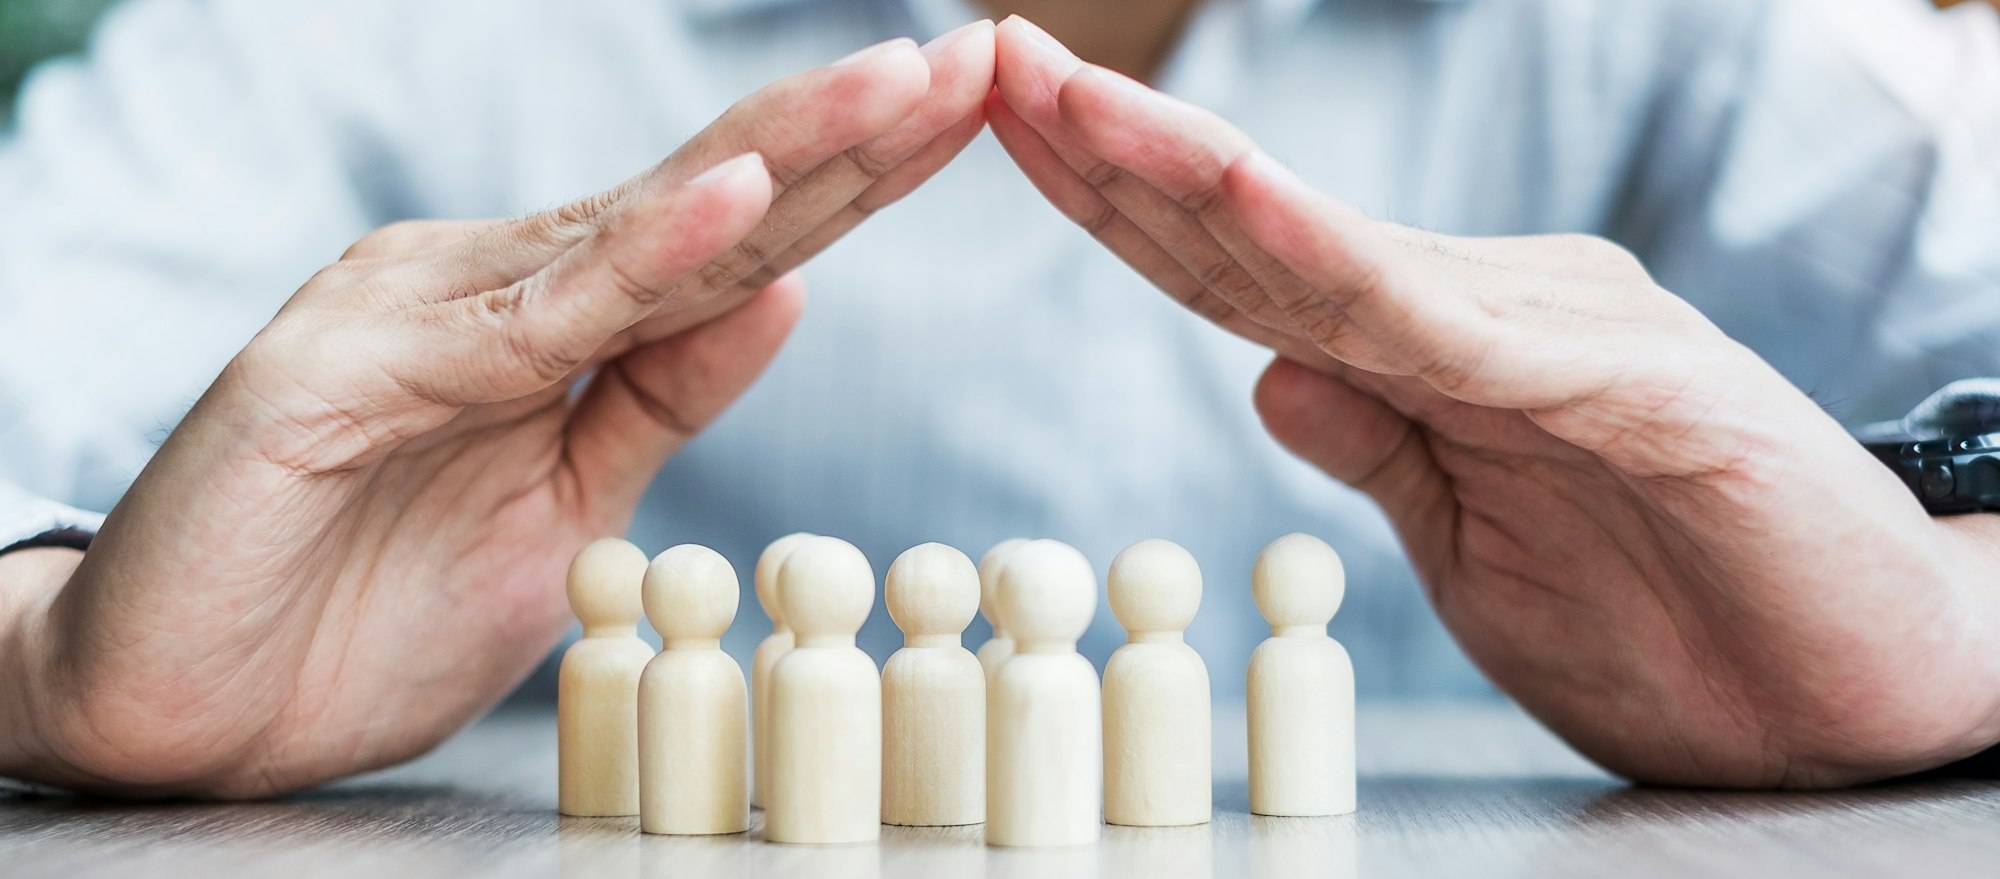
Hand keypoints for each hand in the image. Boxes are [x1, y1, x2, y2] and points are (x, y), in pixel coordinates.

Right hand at [0, 23, 995, 796]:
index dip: (854, 179)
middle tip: (976, 63)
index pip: (733, 239)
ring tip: (898, 89)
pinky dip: (642, 256)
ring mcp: (417, 313)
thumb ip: (660, 398)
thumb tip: (783, 288)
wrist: (178, 703)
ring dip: (780, 154)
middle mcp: (493, 289)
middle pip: (705, 202)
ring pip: (633, 229)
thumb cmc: (359, 610)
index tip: (968, 120)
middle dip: (849, 134)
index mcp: (550, 323)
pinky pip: (526, 317)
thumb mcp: (567, 509)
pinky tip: (742, 202)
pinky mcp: (345, 367)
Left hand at [990, 17, 1999, 786]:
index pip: (1240, 268)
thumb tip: (1262, 372)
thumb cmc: (1671, 618)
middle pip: (1258, 231)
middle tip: (988, 58)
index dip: (1117, 201)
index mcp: (1435, 348)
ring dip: (1187, 174)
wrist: (1860, 688)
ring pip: (1333, 250)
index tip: (1004, 133)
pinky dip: (1332, 260)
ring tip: (1064, 100)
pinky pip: (1447, 323)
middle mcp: (1482, 308)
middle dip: (1112, 150)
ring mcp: (1556, 331)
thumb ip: (1379, 442)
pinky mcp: (1629, 385)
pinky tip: (1233, 203)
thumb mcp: (1471, 547)